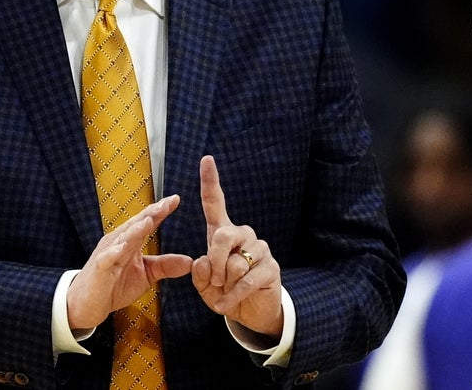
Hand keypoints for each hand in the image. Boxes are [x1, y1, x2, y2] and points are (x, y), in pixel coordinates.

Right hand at [67, 194, 192, 330]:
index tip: (175, 199)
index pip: (147, 222)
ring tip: (149, 220)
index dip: (161, 211)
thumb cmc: (114, 285)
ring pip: (123, 238)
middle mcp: (119, 242)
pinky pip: (106, 259)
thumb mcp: (145, 275)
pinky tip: (123, 248)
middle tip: (167, 203)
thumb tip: (189, 262)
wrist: (87, 303)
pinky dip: (114, 253)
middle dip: (152, 213)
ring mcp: (108, 254)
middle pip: (136, 224)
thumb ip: (165, 266)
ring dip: (135, 229)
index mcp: (131, 241)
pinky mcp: (99, 268)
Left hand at [191, 155, 282, 337]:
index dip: (210, 181)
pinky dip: (233, 296)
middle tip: (214, 281)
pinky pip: (247, 280)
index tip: (206, 159)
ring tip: (227, 290)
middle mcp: (243, 234)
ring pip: (234, 263)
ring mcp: (260, 249)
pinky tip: (227, 303)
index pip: (215, 202)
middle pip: (221, 236)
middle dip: (212, 263)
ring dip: (225, 284)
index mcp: (222, 232)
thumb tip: (203, 261)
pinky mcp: (271, 268)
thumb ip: (199, 273)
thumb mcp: (204, 284)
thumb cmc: (224, 291)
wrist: (250, 312)